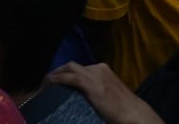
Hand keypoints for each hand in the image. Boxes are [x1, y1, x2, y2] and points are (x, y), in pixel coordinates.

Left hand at [49, 63, 163, 123]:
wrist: (133, 113)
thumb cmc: (123, 109)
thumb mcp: (108, 96)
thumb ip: (96, 93)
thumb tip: (82, 99)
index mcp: (103, 70)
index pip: (79, 68)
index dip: (64, 73)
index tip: (55, 82)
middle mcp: (99, 68)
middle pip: (72, 66)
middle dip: (57, 72)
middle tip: (46, 83)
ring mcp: (96, 75)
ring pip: (69, 68)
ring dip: (55, 74)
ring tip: (45, 85)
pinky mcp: (92, 84)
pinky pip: (71, 78)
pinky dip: (58, 79)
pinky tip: (50, 83)